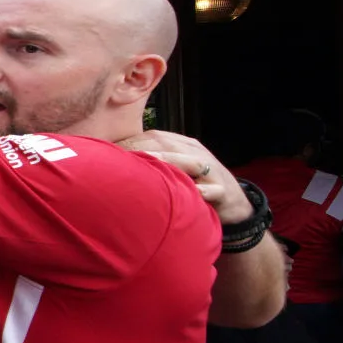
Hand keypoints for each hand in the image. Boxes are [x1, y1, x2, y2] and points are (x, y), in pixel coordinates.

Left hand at [118, 130, 251, 223]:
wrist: (235, 205)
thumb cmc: (195, 186)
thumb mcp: (175, 169)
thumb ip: (152, 161)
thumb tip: (114, 162)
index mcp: (183, 146)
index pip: (154, 137)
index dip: (131, 140)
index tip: (106, 148)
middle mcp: (196, 154)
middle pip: (168, 145)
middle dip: (141, 147)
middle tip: (115, 156)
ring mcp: (211, 172)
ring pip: (191, 162)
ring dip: (168, 161)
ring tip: (146, 163)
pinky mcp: (222, 191)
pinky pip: (212, 190)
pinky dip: (200, 191)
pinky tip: (186, 192)